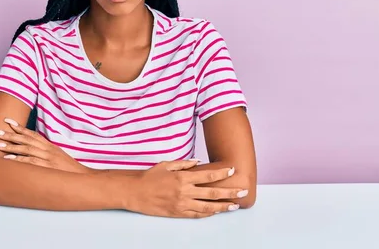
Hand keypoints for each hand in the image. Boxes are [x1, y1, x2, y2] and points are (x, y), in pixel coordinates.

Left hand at [0, 118, 88, 173]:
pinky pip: (30, 162)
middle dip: (9, 135)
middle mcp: (47, 149)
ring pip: (26, 149)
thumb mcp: (57, 157)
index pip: (32, 134)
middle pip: (25, 139)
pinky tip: (8, 158)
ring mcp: (47, 158)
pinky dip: (18, 159)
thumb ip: (46, 153)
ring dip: (10, 146)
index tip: (7, 122)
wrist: (82, 177)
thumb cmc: (68, 170)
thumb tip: (31, 151)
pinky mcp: (47, 167)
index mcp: (49, 146)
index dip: (19, 127)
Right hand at [126, 160, 247, 218]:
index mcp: (183, 177)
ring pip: (207, 207)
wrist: (135, 192)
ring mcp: (182, 204)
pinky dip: (207, 214)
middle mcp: (185, 192)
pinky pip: (196, 215)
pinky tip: (215, 212)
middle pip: (213, 193)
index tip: (232, 171)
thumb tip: (198, 162)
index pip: (208, 175)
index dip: (222, 173)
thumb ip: (184, 164)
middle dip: (230, 192)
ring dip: (223, 206)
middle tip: (243, 192)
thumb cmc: (150, 177)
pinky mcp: (177, 213)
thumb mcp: (166, 165)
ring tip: (234, 206)